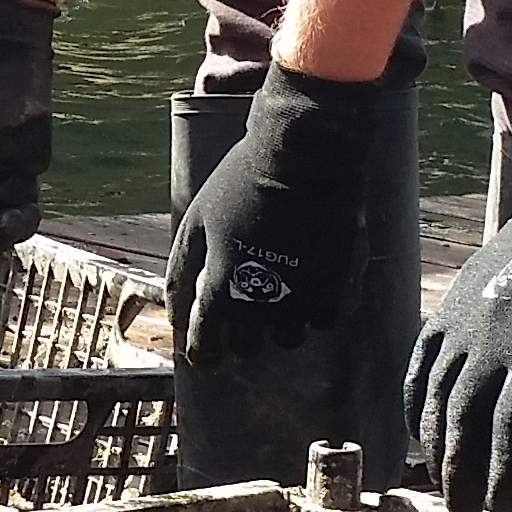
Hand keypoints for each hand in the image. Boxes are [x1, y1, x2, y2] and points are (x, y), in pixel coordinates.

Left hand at [169, 65, 405, 357]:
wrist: (305, 156)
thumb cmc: (243, 183)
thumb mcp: (196, 221)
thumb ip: (181, 273)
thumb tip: (173, 318)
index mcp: (221, 291)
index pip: (205, 348)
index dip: (204, 354)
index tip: (209, 353)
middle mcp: (260, 306)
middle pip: (249, 348)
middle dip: (244, 334)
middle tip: (250, 305)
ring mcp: (301, 302)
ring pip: (290, 338)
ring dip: (284, 321)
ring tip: (285, 286)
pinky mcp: (338, 292)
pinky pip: (326, 320)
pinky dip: (319, 305)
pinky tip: (315, 277)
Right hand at [406, 106, 511, 511]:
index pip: (510, 423)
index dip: (503, 472)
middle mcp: (493, 326)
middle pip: (463, 415)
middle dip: (461, 470)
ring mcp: (468, 308)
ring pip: (436, 389)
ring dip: (436, 442)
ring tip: (445, 484)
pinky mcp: (458, 295)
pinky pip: (424, 354)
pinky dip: (417, 395)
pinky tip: (419, 427)